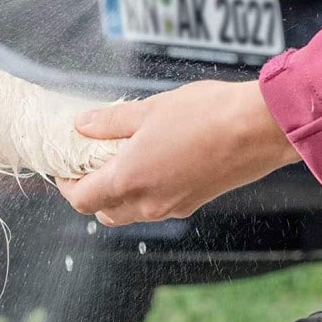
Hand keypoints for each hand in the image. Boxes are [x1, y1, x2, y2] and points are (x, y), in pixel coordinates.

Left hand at [55, 80, 299, 225]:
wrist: (257, 129)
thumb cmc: (206, 114)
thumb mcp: (150, 109)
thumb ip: (111, 122)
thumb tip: (82, 125)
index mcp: (130, 180)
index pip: (82, 199)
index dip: (66, 185)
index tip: (63, 167)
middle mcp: (149, 202)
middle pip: (105, 212)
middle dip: (91, 192)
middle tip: (90, 161)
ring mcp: (174, 206)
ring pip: (131, 212)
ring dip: (119, 194)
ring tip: (122, 158)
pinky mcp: (195, 202)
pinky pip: (158, 206)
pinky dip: (146, 192)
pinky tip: (155, 160)